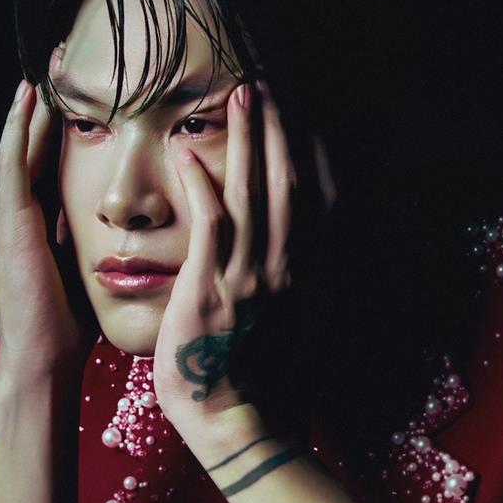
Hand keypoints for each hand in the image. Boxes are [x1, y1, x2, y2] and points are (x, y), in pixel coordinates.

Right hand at [0, 81, 85, 403]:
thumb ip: (77, 231)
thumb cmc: (69, 319)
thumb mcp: (75, 263)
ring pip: (21, 149)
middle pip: (30, 148)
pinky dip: (22, 129)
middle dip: (45, 106)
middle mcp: (2, 211)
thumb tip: (105, 212)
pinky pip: (14, 163)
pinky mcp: (6, 220)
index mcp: (23, 221)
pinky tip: (31, 96)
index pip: (42, 162)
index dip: (57, 127)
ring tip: (49, 65)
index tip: (79, 93)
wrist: (45, 357)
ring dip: (35, 107)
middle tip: (62, 62)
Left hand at [153, 80, 295, 437]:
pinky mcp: (211, 289)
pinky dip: (202, 187)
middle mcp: (283, 265)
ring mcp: (249, 276)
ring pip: (256, 194)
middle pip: (288, 182)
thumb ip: (283, 271)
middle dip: (280, 129)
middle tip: (269, 84)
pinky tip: (188, 155)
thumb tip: (281, 237)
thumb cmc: (253, 367)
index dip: (309, 149)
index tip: (300, 112)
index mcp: (300, 270)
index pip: (313, 196)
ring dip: (249, 141)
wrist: (236, 419)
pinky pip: (210, 227)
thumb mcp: (282, 314)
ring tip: (243, 96)